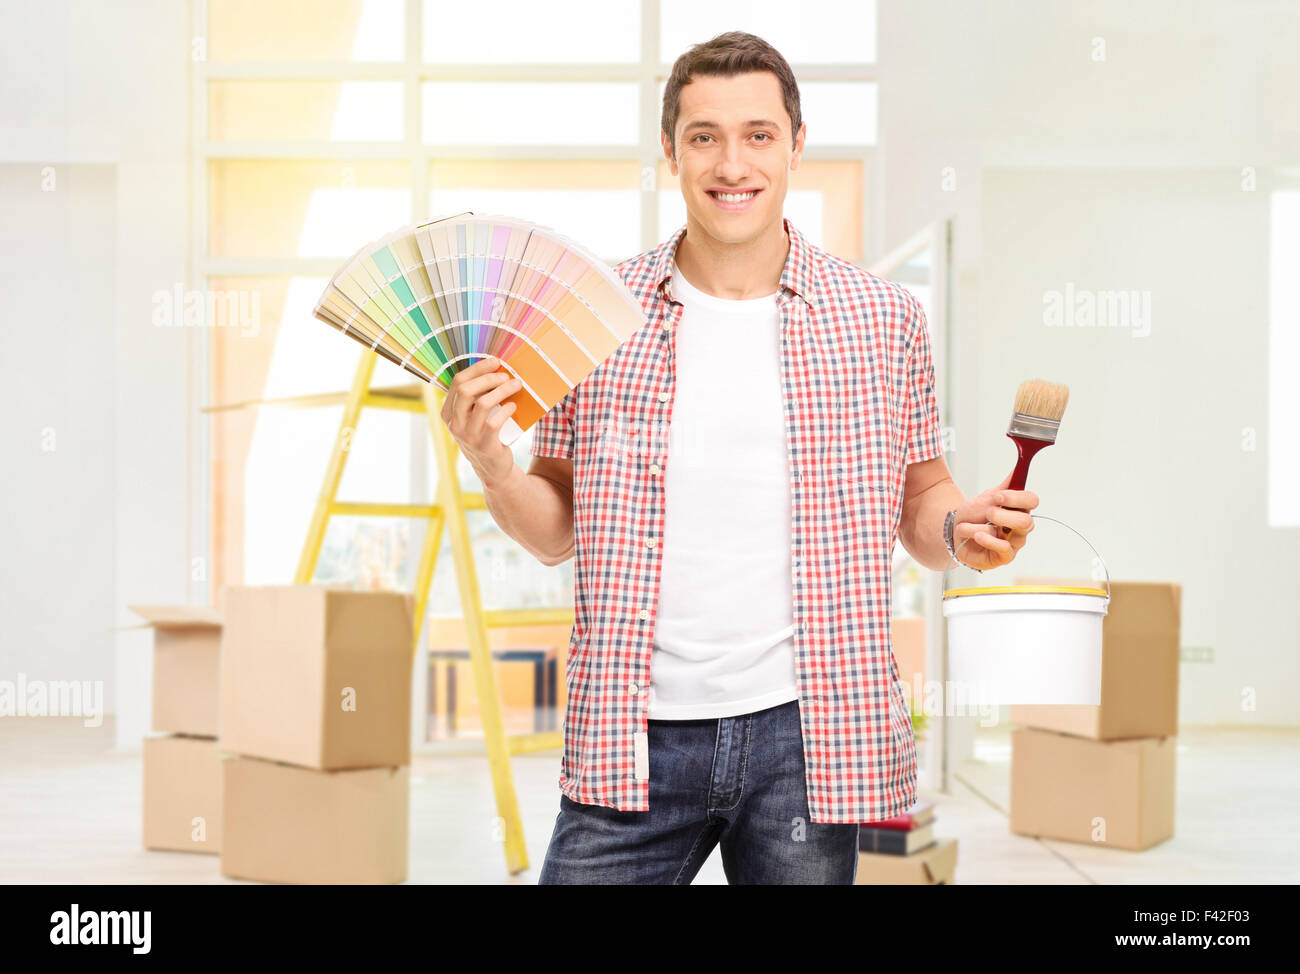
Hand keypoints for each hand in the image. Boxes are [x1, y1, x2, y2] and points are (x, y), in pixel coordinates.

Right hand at [439, 356, 521, 488]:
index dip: (477, 368)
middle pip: (466, 390)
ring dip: (503, 391)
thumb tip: (494, 369)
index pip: (458, 382)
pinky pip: (495, 422)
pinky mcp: (484, 445)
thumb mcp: (473, 417)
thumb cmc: (485, 435)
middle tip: (506, 375)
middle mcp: (454, 423)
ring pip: (483, 404)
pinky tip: (513, 407)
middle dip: (489, 378)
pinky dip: (507, 410)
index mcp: (448, 412)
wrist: (493, 469)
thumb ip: (476, 397)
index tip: (495, 362)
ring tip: (516, 386)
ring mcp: (468, 436)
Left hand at [950, 471, 1037, 570]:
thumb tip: (1019, 468)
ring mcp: (1014, 542)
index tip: (998, 497)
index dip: (1017, 498)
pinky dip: (987, 540)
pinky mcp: (1005, 556)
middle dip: (1002, 515)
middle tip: (987, 513)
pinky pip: (1003, 548)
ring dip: (984, 527)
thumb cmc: (972, 515)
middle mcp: (1020, 526)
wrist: (953, 533)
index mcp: (1019, 508)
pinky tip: (976, 536)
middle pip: (1026, 520)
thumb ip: (1004, 486)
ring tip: (966, 526)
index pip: (1032, 500)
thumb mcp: (986, 498)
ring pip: (1013, 533)